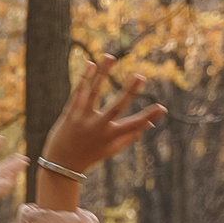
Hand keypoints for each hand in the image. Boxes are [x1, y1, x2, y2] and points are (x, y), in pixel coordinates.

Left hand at [40, 53, 164, 181]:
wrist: (61, 165)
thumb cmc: (90, 155)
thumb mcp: (112, 149)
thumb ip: (131, 136)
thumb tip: (150, 123)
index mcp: (111, 137)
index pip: (134, 125)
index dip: (148, 117)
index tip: (162, 108)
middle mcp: (97, 127)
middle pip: (116, 107)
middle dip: (129, 91)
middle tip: (140, 76)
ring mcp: (82, 119)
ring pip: (94, 92)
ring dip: (102, 73)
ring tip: (110, 56)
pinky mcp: (70, 113)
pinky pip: (78, 93)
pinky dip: (84, 78)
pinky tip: (90, 64)